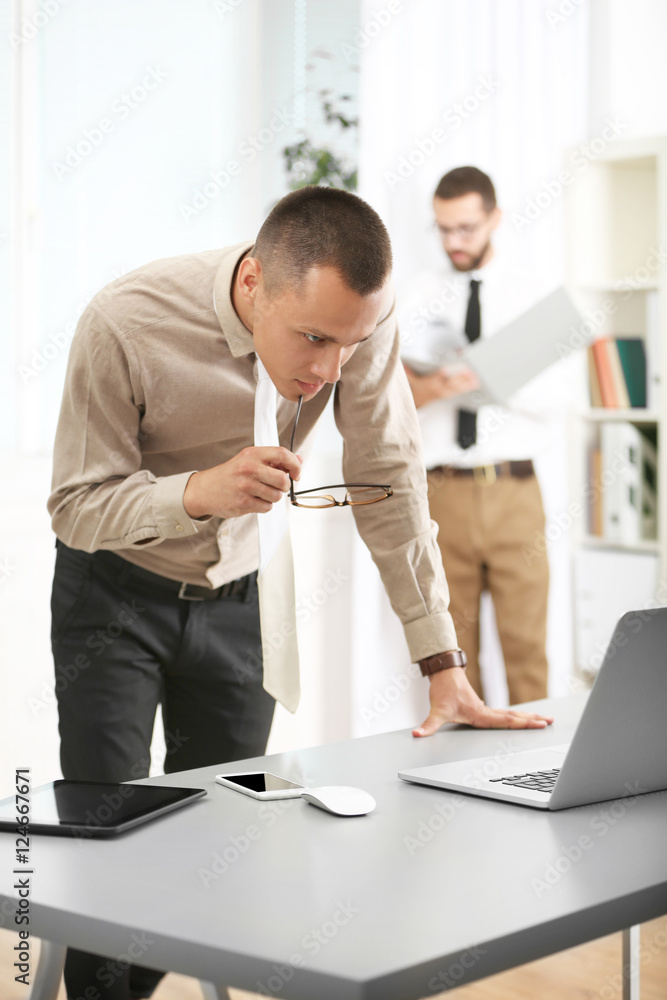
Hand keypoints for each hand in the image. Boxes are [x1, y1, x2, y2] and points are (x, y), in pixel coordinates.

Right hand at [183, 446, 301, 518]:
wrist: (205, 490)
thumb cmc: (231, 474)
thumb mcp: (250, 460)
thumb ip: (274, 460)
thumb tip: (300, 459)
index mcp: (252, 454)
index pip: (283, 454)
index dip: (295, 465)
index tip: (296, 473)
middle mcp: (248, 468)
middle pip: (282, 479)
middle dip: (284, 485)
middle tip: (277, 486)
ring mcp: (245, 486)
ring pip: (277, 496)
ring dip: (273, 497)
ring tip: (261, 492)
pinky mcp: (243, 503)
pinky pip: (267, 507)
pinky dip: (264, 506)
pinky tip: (253, 500)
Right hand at [403, 363, 478, 407]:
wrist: (417, 402)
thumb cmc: (415, 387)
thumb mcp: (411, 379)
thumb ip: (408, 371)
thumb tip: (402, 364)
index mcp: (430, 382)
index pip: (438, 377)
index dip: (444, 373)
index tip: (449, 369)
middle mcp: (438, 388)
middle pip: (451, 382)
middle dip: (461, 377)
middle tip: (470, 371)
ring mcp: (444, 392)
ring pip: (457, 387)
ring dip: (467, 383)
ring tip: (476, 378)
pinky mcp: (448, 395)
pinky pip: (459, 391)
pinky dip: (467, 387)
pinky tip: (475, 384)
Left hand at [413, 667, 553, 735]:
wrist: (444, 672)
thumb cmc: (442, 689)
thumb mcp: (436, 710)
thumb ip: (428, 726)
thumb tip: (417, 734)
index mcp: (480, 714)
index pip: (506, 721)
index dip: (523, 723)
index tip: (539, 724)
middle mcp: (486, 711)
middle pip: (514, 716)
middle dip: (533, 720)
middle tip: (551, 722)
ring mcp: (486, 709)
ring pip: (512, 713)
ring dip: (528, 717)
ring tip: (545, 719)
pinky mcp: (482, 708)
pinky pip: (505, 713)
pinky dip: (517, 716)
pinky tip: (524, 718)